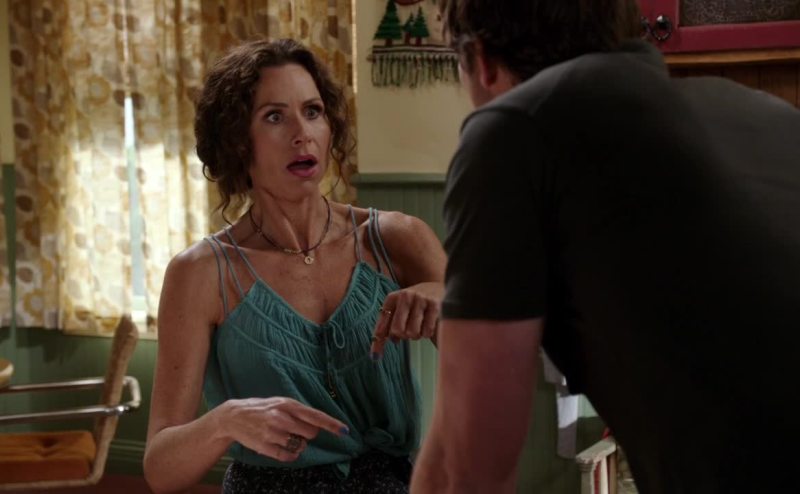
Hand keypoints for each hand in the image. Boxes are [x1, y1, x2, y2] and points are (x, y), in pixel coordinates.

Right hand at [223, 397, 348, 461]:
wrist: (234, 416)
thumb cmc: (262, 409)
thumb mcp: (280, 403)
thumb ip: (298, 411)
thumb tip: (318, 424)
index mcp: (287, 404)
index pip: (315, 416)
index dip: (331, 424)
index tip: (344, 431)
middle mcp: (281, 418)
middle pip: (311, 433)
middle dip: (307, 434)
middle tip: (295, 430)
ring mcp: (273, 433)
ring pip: (300, 446)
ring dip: (298, 444)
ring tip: (284, 437)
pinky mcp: (265, 446)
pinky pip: (288, 456)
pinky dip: (290, 455)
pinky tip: (283, 448)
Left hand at [370, 282, 443, 358]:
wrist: (436, 287)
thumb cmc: (413, 306)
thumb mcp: (397, 312)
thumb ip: (385, 331)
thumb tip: (375, 356)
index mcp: (392, 299)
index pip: (382, 325)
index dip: (378, 342)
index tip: (376, 357)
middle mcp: (405, 296)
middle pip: (398, 330)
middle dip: (402, 335)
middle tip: (407, 332)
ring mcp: (421, 299)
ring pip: (413, 332)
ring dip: (416, 335)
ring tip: (418, 327)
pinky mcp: (435, 305)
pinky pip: (427, 331)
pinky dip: (427, 333)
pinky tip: (428, 325)